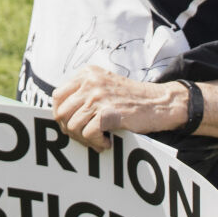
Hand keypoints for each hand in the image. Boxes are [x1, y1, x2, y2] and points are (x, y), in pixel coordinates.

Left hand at [52, 65, 177, 150]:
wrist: (159, 102)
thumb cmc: (131, 98)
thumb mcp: (104, 86)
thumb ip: (83, 93)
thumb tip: (60, 115)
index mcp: (87, 74)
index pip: (57, 95)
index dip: (60, 114)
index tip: (69, 125)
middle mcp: (90, 82)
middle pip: (62, 112)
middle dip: (70, 130)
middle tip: (84, 137)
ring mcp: (99, 97)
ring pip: (73, 126)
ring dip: (84, 139)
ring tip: (98, 140)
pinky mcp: (109, 113)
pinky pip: (89, 134)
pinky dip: (96, 143)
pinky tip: (107, 142)